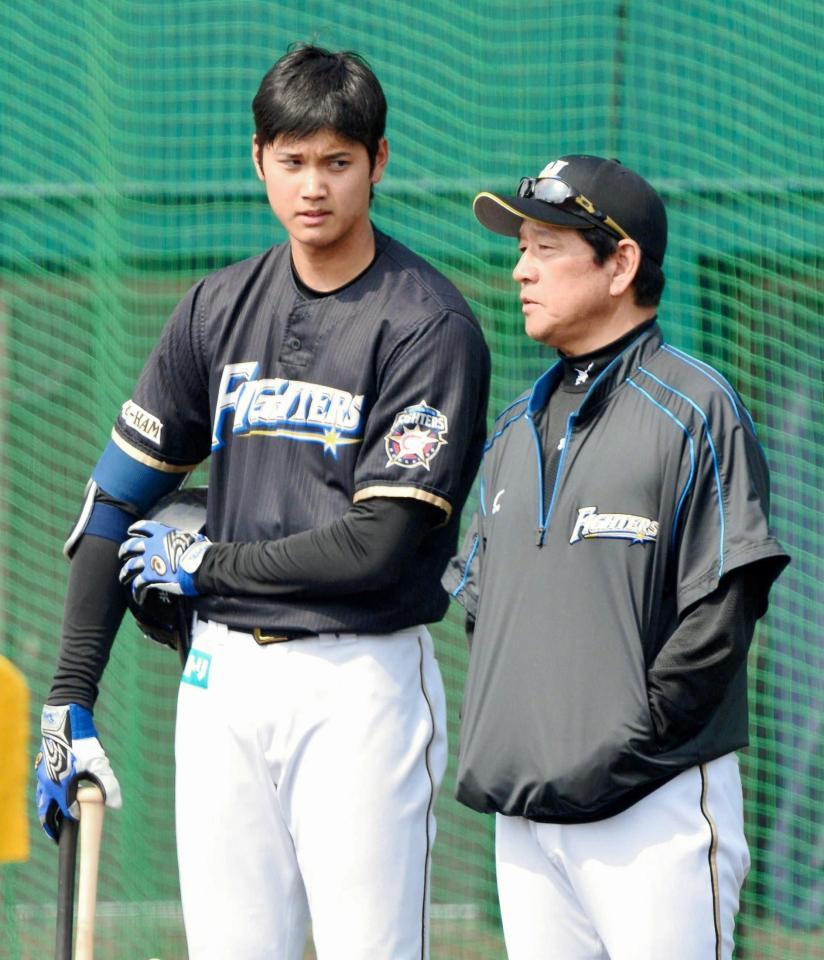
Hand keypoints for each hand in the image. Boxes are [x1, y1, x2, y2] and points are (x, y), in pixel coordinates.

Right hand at [35, 703, 121, 841]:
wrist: (64, 718)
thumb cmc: (81, 740)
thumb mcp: (99, 762)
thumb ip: (108, 784)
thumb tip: (116, 804)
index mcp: (60, 786)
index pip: (68, 811)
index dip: (76, 818)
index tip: (82, 821)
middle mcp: (47, 783)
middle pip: (46, 812)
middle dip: (51, 826)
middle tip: (57, 836)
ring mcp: (43, 774)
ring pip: (43, 800)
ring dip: (49, 810)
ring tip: (56, 818)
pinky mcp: (43, 766)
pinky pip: (44, 787)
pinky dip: (49, 796)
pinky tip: (58, 792)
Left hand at [118, 520, 210, 603]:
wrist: (199, 565)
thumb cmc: (200, 551)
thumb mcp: (191, 538)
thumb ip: (183, 540)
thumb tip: (190, 541)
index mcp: (162, 534)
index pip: (144, 527)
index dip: (136, 529)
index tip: (130, 531)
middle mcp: (151, 545)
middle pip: (131, 546)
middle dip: (125, 550)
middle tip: (122, 554)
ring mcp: (148, 561)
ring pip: (129, 566)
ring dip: (125, 572)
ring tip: (123, 577)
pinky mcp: (150, 577)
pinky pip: (138, 584)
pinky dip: (136, 591)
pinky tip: (138, 597)